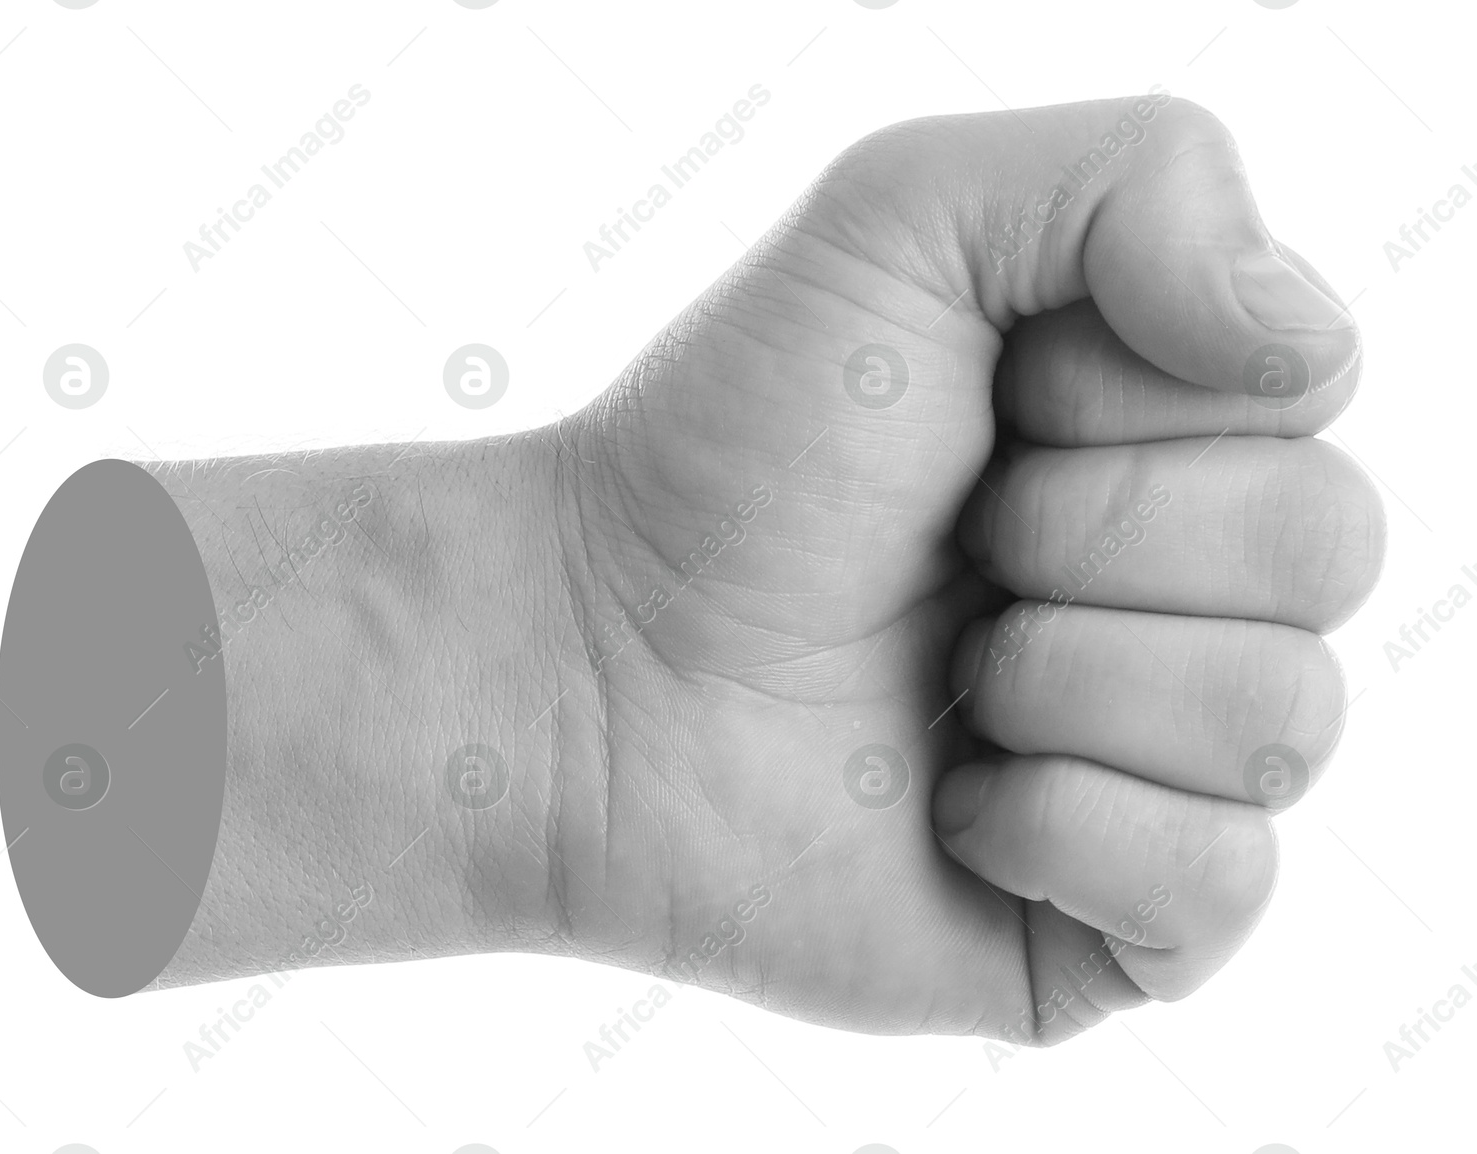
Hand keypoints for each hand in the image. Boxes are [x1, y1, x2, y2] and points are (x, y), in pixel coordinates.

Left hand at [554, 93, 1380, 1041]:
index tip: (981, 410)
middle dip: (1092, 530)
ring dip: (1063, 675)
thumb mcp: (903, 219)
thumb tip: (1300, 345)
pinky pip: (1221, 882)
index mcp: (1161, 439)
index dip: (1125, 397)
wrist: (590, 665)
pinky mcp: (1112, 920)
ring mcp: (1156, 764)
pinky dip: (1061, 826)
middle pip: (1322, 547)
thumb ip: (1141, 180)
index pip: (1304, 390)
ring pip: (1280, 719)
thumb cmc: (730, 453)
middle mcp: (1183, 596)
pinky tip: (947, 800)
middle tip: (950, 547)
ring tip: (938, 675)